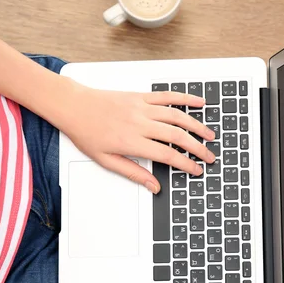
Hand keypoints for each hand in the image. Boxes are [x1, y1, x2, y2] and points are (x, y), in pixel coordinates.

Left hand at [59, 85, 215, 192]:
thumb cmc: (87, 133)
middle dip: (198, 148)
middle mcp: (140, 123)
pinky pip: (168, 96)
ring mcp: (142, 107)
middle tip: (210, 157)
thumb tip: (153, 186)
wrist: (73, 106)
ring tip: (210, 135)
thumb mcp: (106, 160)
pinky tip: (199, 102)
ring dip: (197, 126)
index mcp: (132, 142)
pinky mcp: (141, 96)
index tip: (196, 170)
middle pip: (178, 136)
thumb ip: (134, 173)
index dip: (186, 164)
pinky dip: (186, 98)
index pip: (167, 155)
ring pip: (177, 116)